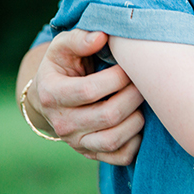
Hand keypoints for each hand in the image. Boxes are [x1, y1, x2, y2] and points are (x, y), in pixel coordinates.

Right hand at [30, 30, 144, 163]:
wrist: (50, 97)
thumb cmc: (62, 66)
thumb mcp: (62, 47)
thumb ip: (79, 38)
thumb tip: (102, 36)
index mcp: (52, 94)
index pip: (89, 91)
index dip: (116, 78)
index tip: (128, 67)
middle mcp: (62, 123)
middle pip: (107, 115)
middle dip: (133, 96)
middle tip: (143, 82)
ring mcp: (77, 142)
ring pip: (114, 139)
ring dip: (137, 118)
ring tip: (142, 100)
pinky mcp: (91, 154)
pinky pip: (120, 156)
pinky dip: (136, 141)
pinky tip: (138, 122)